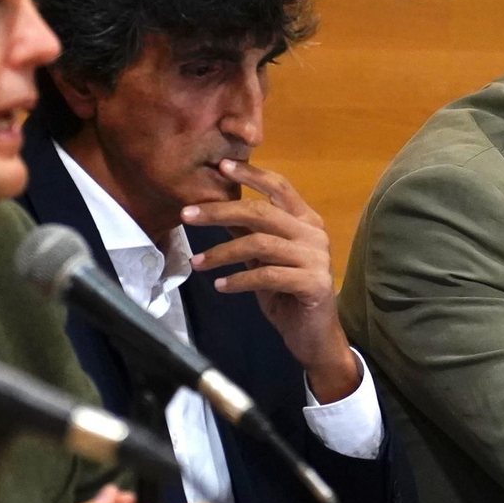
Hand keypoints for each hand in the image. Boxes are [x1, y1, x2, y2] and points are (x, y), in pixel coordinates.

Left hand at [185, 159, 359, 401]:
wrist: (315, 336)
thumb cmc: (288, 294)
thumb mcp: (264, 259)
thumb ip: (249, 232)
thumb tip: (218, 208)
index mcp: (306, 220)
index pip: (279, 187)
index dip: (251, 175)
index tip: (221, 166)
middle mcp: (314, 233)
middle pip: (261, 212)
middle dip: (219, 211)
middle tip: (186, 215)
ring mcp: (317, 258)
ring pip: (260, 243)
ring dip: (222, 252)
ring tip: (197, 263)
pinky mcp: (313, 283)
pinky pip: (267, 275)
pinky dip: (239, 280)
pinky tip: (220, 285)